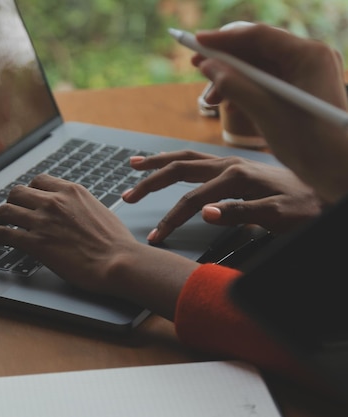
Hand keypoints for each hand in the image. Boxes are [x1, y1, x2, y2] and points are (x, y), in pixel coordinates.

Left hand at [0, 174, 197, 319]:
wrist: (119, 261)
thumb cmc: (116, 243)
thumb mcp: (100, 213)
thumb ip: (82, 207)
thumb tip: (77, 213)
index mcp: (70, 191)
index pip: (39, 182)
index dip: (28, 192)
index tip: (24, 200)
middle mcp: (53, 200)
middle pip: (18, 193)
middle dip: (10, 203)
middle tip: (7, 214)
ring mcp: (42, 221)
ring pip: (6, 210)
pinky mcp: (34, 242)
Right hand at [122, 151, 324, 242]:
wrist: (330, 195)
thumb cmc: (307, 209)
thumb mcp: (279, 217)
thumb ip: (241, 214)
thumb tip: (204, 213)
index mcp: (237, 177)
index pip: (192, 199)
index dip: (171, 219)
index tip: (155, 236)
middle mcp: (230, 165)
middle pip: (179, 169)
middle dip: (150, 182)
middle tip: (128, 196)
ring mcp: (232, 163)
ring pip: (186, 158)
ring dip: (158, 162)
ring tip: (134, 164)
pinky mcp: (236, 166)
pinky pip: (198, 158)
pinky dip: (177, 159)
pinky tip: (170, 162)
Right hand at [192, 24, 347, 202]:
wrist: (342, 174)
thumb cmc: (313, 146)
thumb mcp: (266, 114)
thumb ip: (234, 86)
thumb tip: (207, 66)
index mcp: (309, 56)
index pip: (258, 36)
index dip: (223, 38)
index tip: (195, 42)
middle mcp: (310, 58)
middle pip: (257, 48)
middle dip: (225, 60)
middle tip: (198, 69)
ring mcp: (306, 73)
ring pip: (258, 66)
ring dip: (231, 78)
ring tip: (211, 100)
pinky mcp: (300, 90)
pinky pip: (265, 81)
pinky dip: (244, 90)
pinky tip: (229, 105)